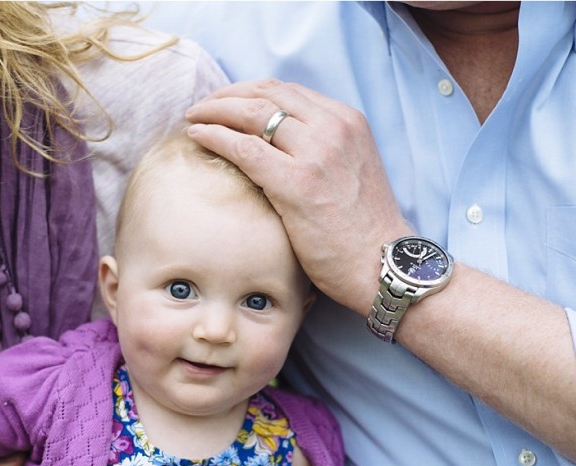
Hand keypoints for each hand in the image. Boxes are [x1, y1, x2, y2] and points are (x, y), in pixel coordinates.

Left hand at [186, 79, 411, 314]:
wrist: (382, 264)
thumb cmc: (362, 230)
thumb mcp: (348, 170)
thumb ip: (319, 149)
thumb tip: (276, 145)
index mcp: (347, 121)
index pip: (288, 91)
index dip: (249, 92)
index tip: (226, 102)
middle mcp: (334, 128)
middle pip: (267, 93)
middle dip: (227, 96)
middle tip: (201, 108)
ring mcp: (316, 153)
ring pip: (252, 113)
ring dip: (215, 111)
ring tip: (193, 119)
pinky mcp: (297, 183)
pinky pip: (244, 148)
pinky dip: (215, 137)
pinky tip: (197, 137)